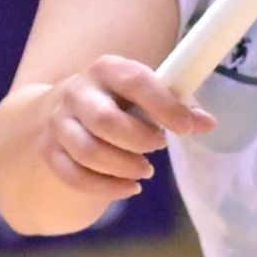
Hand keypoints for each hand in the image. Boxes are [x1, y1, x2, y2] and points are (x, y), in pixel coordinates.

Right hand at [34, 55, 213, 199]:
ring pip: (89, 152)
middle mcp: (77, 91)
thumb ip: (177, 106)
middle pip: (106, 121)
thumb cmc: (119, 100)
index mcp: (107, 69)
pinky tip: (129, 188)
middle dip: (139, 141)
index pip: (135, 81)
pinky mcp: (48, 150)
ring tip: (145, 170)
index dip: (163, 105)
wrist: (62, 108)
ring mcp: (58, 121)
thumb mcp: (146, 93)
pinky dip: (105, 188)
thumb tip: (208, 124)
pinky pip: (73, 176)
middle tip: (159, 147)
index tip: (185, 127)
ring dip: (123, 167)